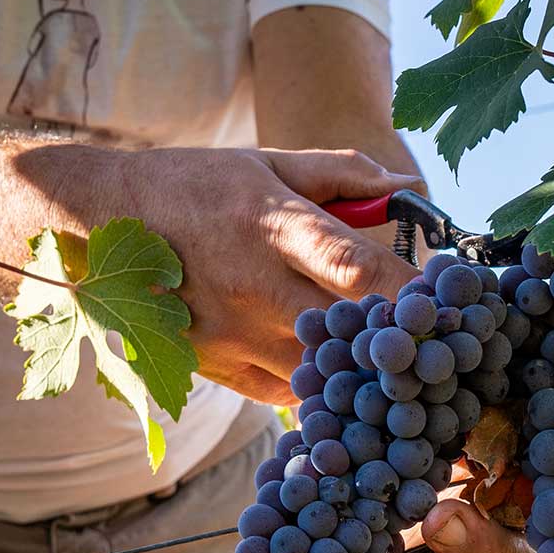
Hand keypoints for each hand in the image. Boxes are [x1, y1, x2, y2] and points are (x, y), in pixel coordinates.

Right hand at [41, 143, 424, 403]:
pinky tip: (335, 375)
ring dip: (361, 372)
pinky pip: (285, 391)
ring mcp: (233, 332)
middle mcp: (256, 283)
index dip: (415, 290)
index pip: (360, 267)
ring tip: (396, 366)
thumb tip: (405, 183)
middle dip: (401, 341)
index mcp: (274, 224)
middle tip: (439, 344)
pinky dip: (316, 387)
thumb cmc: (194, 184)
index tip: (454, 301)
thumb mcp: (267, 161)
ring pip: (321, 372)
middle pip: (351, 330)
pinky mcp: (214, 366)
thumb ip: (341, 172)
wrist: (99, 221)